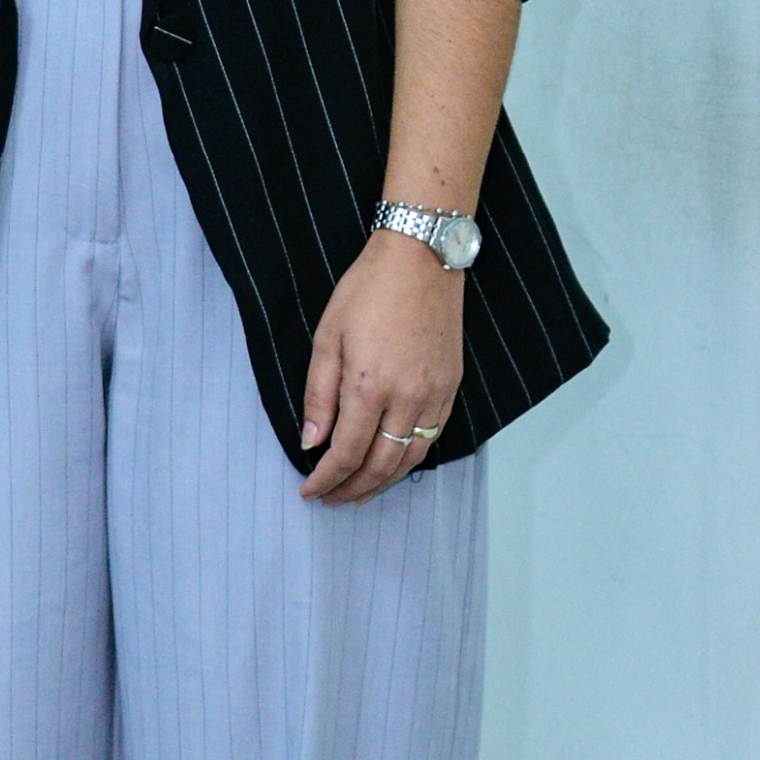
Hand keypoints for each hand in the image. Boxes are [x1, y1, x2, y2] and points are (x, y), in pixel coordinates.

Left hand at [298, 234, 463, 501]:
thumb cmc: (368, 290)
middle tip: (331, 499)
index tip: (309, 490)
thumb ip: (319, 395)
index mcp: (368, 387)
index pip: (345, 453)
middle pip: (379, 465)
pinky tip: (393, 464)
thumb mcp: (327, 338)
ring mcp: (434, 395)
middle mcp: (406, 398)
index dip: (325, 479)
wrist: (421, 260)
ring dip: (382, 482)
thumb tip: (312, 441)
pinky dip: (410, 460)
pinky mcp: (450, 387)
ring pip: (410, 459)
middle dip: (352, 489)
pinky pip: (431, 438)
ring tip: (359, 493)